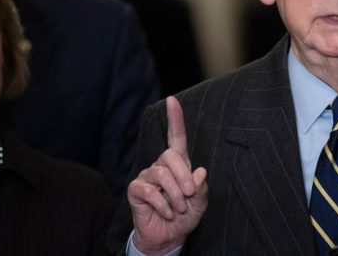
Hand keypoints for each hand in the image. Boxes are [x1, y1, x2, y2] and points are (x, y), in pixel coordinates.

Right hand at [128, 96, 208, 255]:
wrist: (169, 237)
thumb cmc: (184, 216)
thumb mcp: (200, 203)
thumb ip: (202, 187)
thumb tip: (199, 172)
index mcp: (179, 164)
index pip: (176, 138)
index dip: (175, 119)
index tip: (172, 100)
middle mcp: (161, 166)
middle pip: (170, 156)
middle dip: (183, 176)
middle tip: (189, 195)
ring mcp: (147, 176)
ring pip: (161, 174)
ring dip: (175, 195)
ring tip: (178, 208)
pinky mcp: (136, 190)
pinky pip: (150, 191)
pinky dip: (163, 204)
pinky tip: (167, 213)